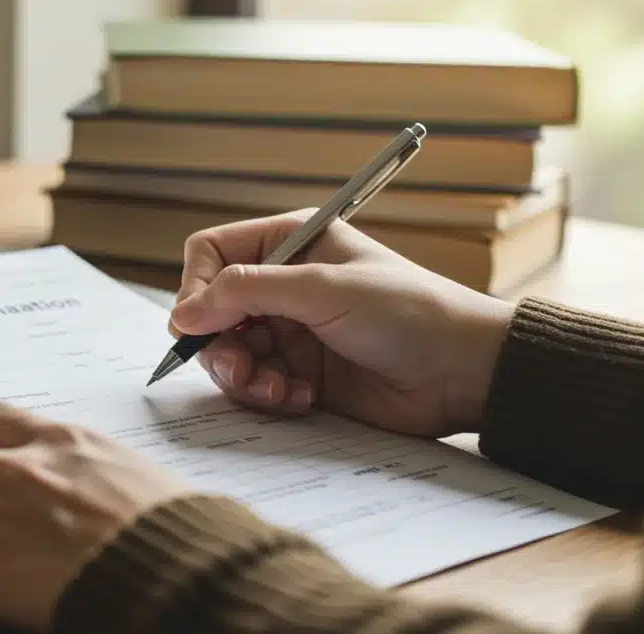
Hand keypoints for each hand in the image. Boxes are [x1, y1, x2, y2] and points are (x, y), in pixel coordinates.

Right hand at [169, 209, 513, 436]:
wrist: (462, 372)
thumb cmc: (408, 312)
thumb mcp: (322, 290)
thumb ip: (247, 294)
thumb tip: (181, 314)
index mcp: (289, 244)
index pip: (212, 254)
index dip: (196, 288)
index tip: (197, 324)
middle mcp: (282, 285)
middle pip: (210, 311)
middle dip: (218, 344)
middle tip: (240, 368)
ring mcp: (289, 331)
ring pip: (226, 353)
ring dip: (242, 376)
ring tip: (275, 389)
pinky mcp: (298, 374)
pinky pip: (254, 385)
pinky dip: (266, 396)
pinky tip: (300, 399)